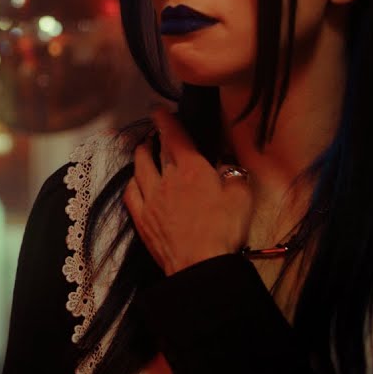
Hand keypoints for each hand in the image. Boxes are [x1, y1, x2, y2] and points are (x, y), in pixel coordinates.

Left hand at [122, 109, 252, 275]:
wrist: (199, 264)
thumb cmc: (224, 230)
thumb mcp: (242, 196)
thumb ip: (234, 174)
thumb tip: (228, 162)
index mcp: (191, 169)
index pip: (174, 136)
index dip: (165, 119)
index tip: (158, 109)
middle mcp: (166, 179)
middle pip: (154, 151)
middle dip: (153, 136)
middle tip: (155, 131)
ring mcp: (150, 199)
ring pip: (138, 169)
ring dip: (140, 156)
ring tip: (143, 151)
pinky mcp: (141, 219)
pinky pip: (131, 193)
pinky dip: (132, 182)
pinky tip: (135, 182)